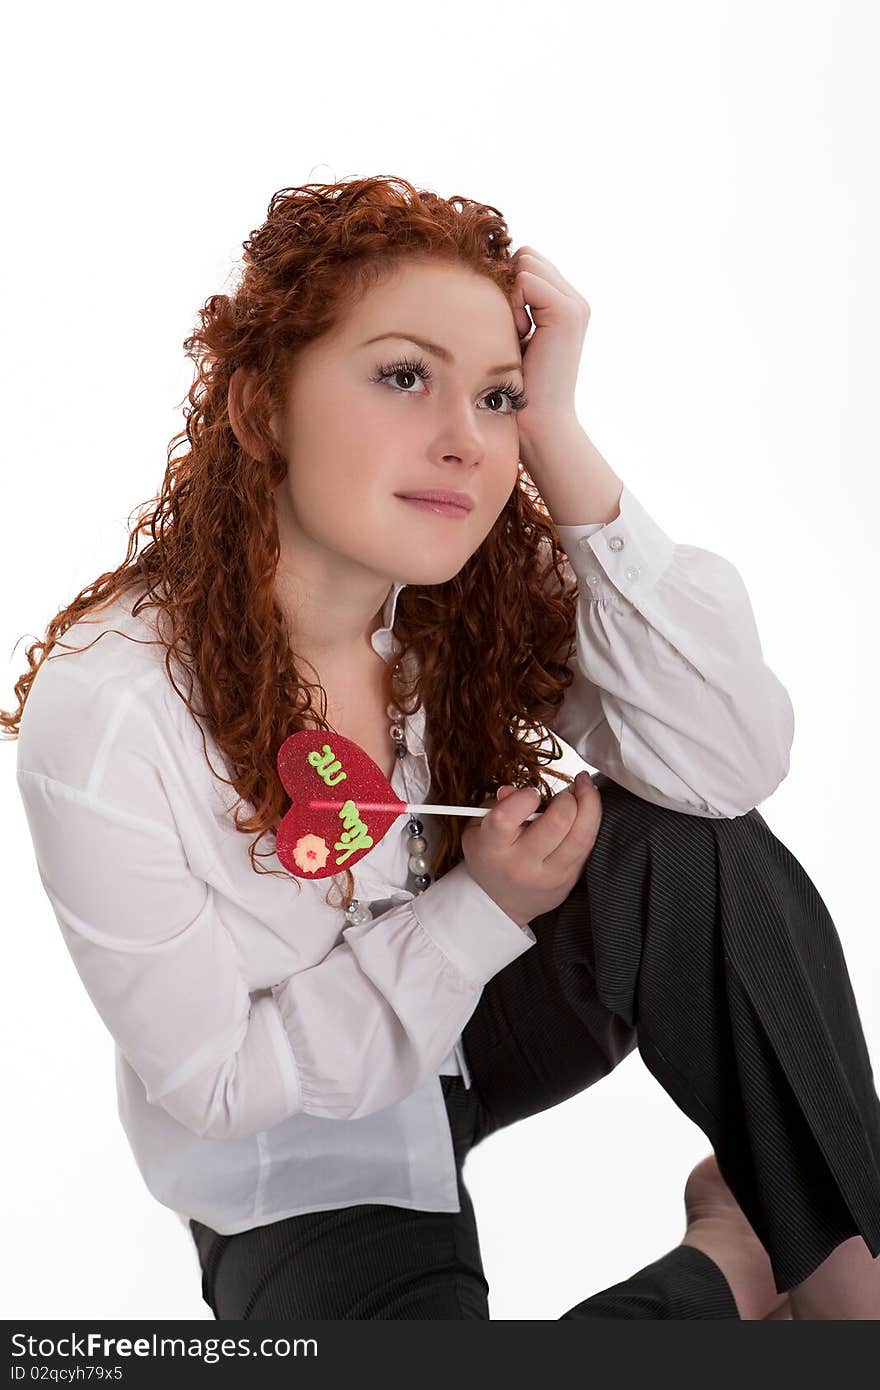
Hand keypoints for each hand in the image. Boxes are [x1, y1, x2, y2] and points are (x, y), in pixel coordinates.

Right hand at [460, 771, 602, 927]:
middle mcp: (521, 865)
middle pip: (557, 822)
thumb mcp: (478, 829)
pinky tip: (587, 809)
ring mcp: (549, 876)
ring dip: (590, 804)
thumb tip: (515, 790)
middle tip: (565, 792)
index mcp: (492, 849)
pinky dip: (592, 821)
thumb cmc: (490, 857)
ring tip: (584, 788)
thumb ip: (495, 805)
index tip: (531, 793)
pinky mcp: (569, 880)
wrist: (501, 903)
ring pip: (582, 835)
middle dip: (566, 798)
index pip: (506, 818)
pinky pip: (589, 845)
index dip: (524, 797)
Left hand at [508, 244, 590, 444]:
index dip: (508, 285)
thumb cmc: (516, 385)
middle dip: (510, 285)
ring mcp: (575, 305)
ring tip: (517, 333)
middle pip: (526, 255)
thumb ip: (512, 302)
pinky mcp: (568, 312)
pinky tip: (520, 334)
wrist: (538, 420)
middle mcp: (575, 300)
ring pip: (526, 262)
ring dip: (511, 296)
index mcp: (565, 304)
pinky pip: (526, 278)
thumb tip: (488, 268)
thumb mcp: (512, 335)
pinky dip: (514, 304)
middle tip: (513, 329)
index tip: (510, 326)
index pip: (527, 262)